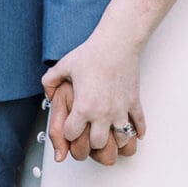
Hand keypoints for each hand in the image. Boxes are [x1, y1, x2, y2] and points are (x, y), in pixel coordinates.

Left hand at [42, 37, 144, 166]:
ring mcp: (120, 109)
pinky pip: (139, 125)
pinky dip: (137, 131)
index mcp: (84, 106)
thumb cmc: (93, 53)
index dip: (68, 133)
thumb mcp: (64, 66)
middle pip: (97, 144)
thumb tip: (48, 94)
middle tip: (89, 136)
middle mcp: (103, 112)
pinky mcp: (134, 103)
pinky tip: (134, 132)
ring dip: (114, 140)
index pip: (72, 135)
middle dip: (91, 143)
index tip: (71, 128)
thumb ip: (50, 81)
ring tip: (109, 134)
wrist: (117, 43)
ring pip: (119, 139)